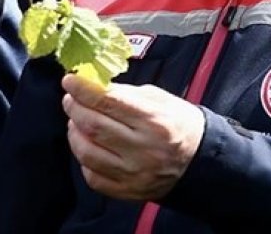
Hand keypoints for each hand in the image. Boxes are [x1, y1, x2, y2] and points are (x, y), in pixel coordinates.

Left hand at [61, 73, 205, 200]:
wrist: (200, 161)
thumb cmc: (178, 124)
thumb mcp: (160, 99)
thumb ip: (126, 94)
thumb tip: (93, 86)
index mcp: (154, 120)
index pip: (108, 101)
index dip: (83, 89)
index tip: (70, 80)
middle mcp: (143, 149)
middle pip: (93, 126)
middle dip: (75, 108)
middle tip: (71, 99)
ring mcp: (134, 173)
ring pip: (87, 152)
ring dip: (74, 133)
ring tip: (77, 122)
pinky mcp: (127, 191)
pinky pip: (92, 176)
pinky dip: (84, 159)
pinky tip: (89, 146)